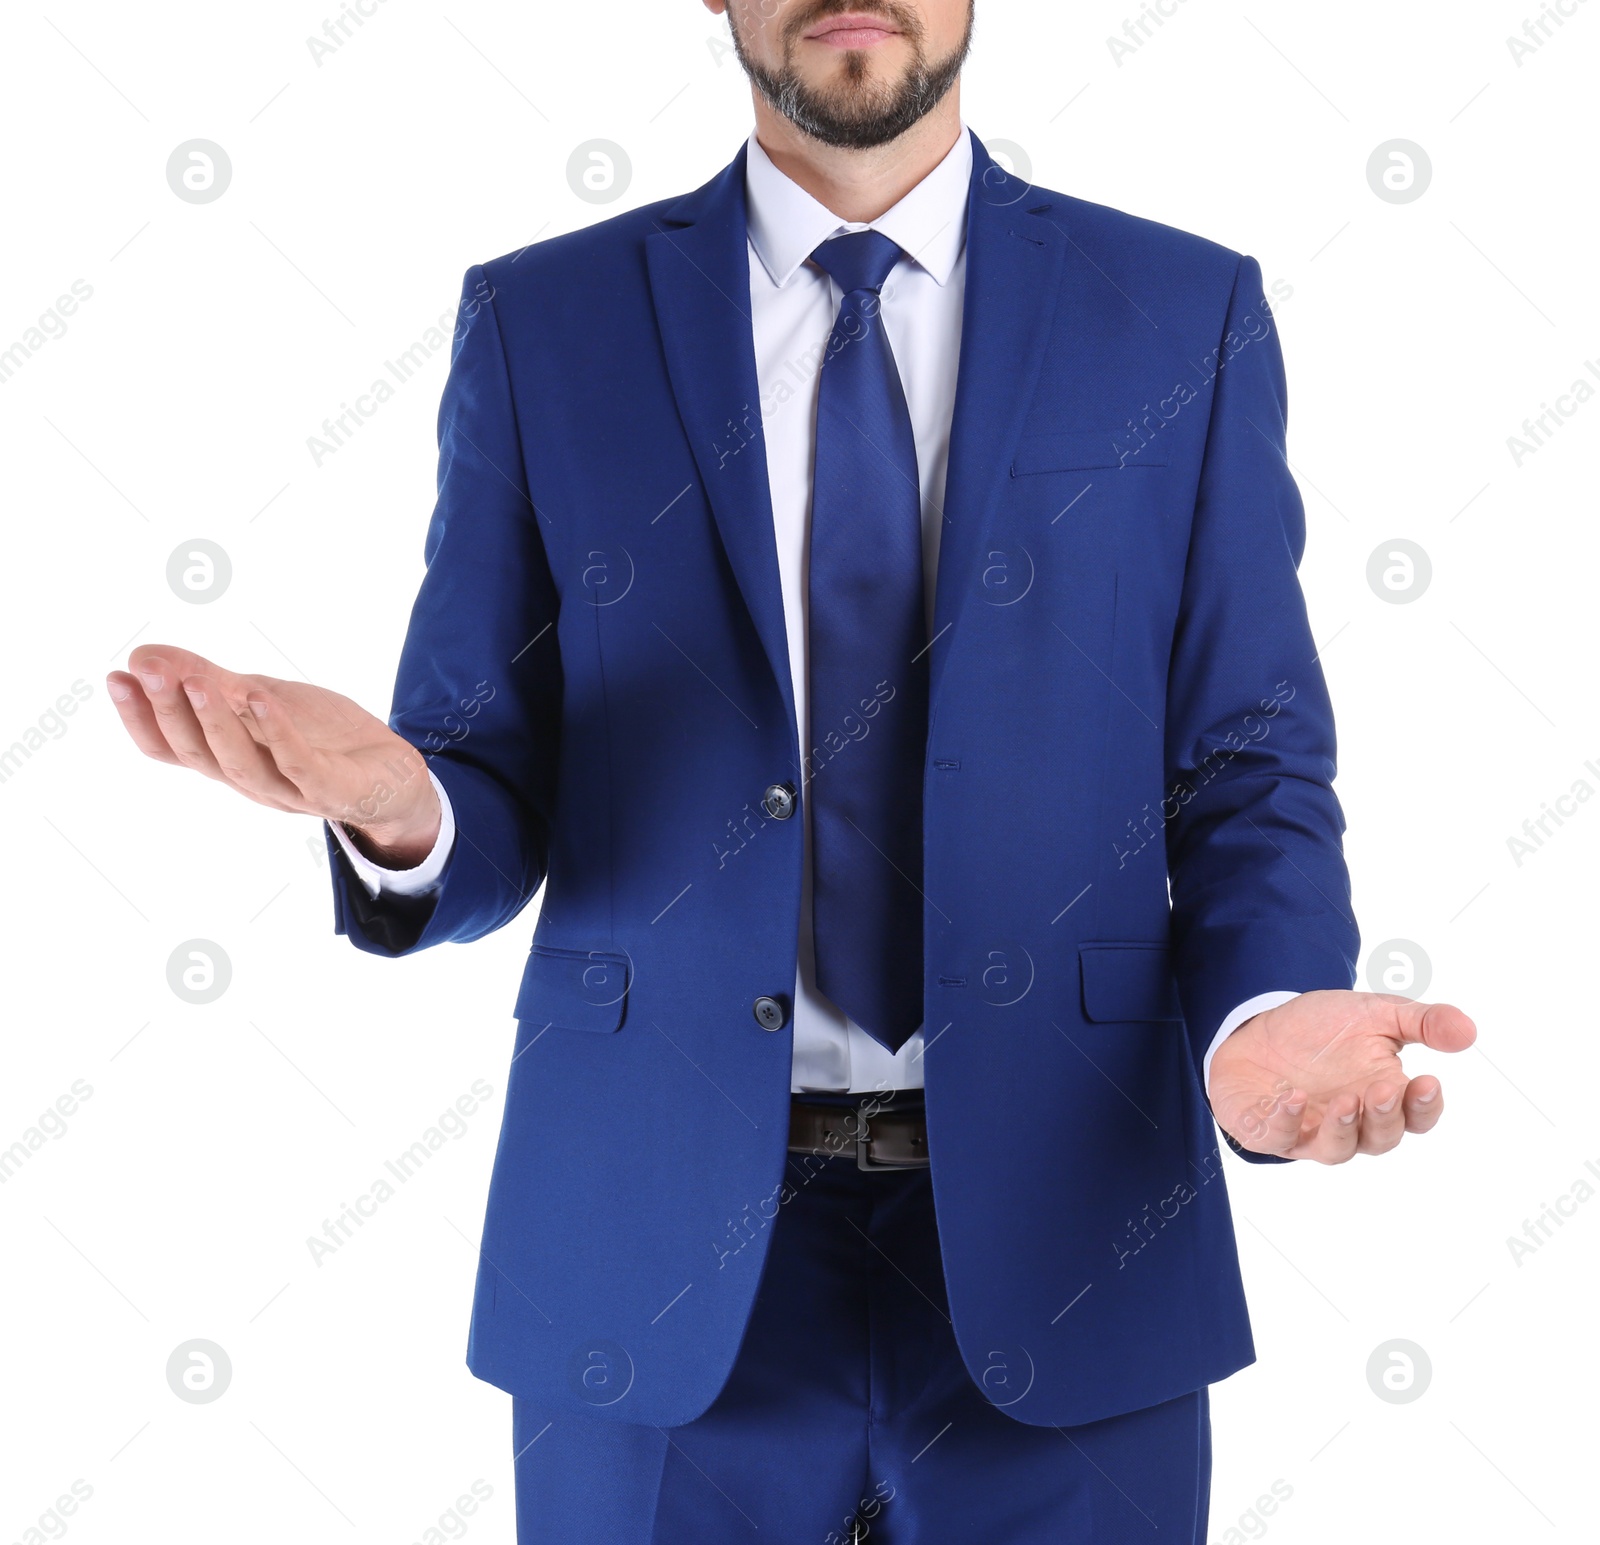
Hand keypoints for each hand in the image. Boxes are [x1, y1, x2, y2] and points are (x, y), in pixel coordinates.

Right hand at [107, 644, 440, 864]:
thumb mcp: (262, 699)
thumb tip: (144, 654)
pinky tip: (263, 698)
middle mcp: (252, 782)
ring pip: (240, 764)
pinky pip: (300, 766)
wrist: (395, 774)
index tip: (116, 675)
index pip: (171, 749)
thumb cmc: (323, 738)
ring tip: (196, 680)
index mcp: (229, 761)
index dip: (140, 718)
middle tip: (146, 668)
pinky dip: (279, 734)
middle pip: (198, 755)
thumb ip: (210, 681)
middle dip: (168, 711)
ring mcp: (292, 791)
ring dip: (215, 722)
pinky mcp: (334, 791)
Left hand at [1208, 990, 1475, 1163]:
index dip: (1426, 1106)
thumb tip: (1468, 1031)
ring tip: (1345, 1102)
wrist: (1258, 1027)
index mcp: (1384, 1098)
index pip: (1417, 1117)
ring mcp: (1310, 1131)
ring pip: (1336, 1150)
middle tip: (1384, 1089)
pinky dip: (1286, 1122)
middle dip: (1386, 1117)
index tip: (1429, 1081)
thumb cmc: (1322, 1030)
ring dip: (1343, 1129)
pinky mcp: (1268, 1130)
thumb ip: (1421, 1021)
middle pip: (1381, 1138)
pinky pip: (1279, 1137)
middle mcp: (1352, 1123)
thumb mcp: (1374, 1013)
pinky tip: (1291, 1097)